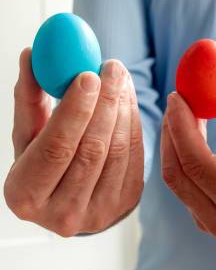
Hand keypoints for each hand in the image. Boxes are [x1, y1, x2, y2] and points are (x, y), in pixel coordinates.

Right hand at [4, 48, 143, 236]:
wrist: (70, 199)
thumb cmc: (43, 163)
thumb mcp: (28, 136)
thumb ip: (30, 99)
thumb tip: (31, 55)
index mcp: (25, 196)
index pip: (55, 148)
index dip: (74, 111)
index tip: (88, 75)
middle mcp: (62, 213)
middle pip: (91, 149)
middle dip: (105, 103)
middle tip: (112, 68)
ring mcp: (98, 213)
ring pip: (117, 151)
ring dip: (123, 109)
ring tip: (120, 79)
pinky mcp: (125, 204)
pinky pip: (135, 156)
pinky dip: (133, 123)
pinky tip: (128, 100)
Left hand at [161, 77, 215, 237]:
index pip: (198, 164)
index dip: (183, 127)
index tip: (179, 95)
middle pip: (177, 172)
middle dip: (172, 130)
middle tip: (177, 98)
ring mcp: (211, 223)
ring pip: (175, 178)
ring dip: (174, 139)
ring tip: (184, 110)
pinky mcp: (204, 218)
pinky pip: (183, 182)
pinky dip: (182, 152)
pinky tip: (191, 130)